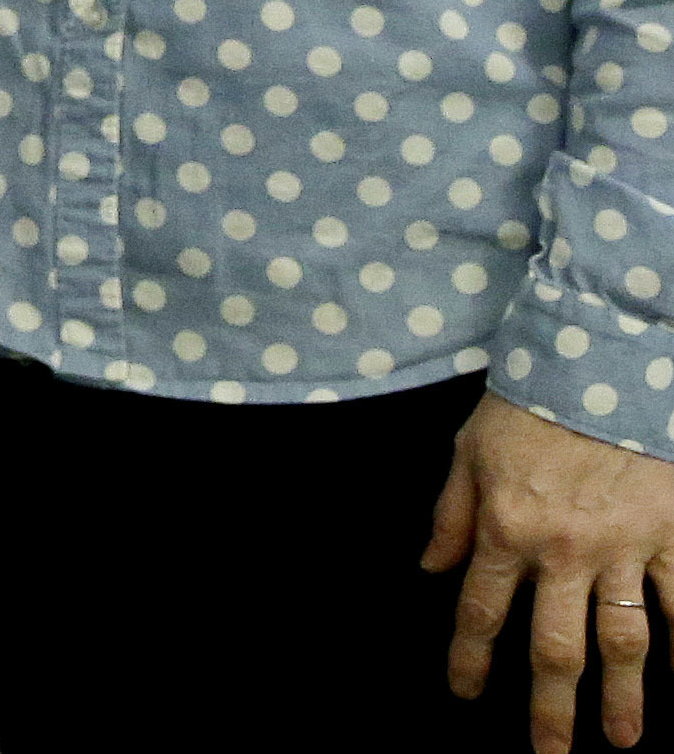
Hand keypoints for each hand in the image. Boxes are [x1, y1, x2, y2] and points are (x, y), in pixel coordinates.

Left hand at [426, 388, 673, 750]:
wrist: (601, 364)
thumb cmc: (528, 406)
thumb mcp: (469, 452)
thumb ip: (450, 515)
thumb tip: (429, 568)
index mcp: (505, 530)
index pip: (481, 612)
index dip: (471, 659)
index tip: (466, 695)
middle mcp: (562, 552)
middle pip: (555, 647)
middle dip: (550, 706)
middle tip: (550, 753)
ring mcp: (622, 549)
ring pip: (623, 642)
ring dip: (622, 697)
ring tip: (620, 740)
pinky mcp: (668, 535)